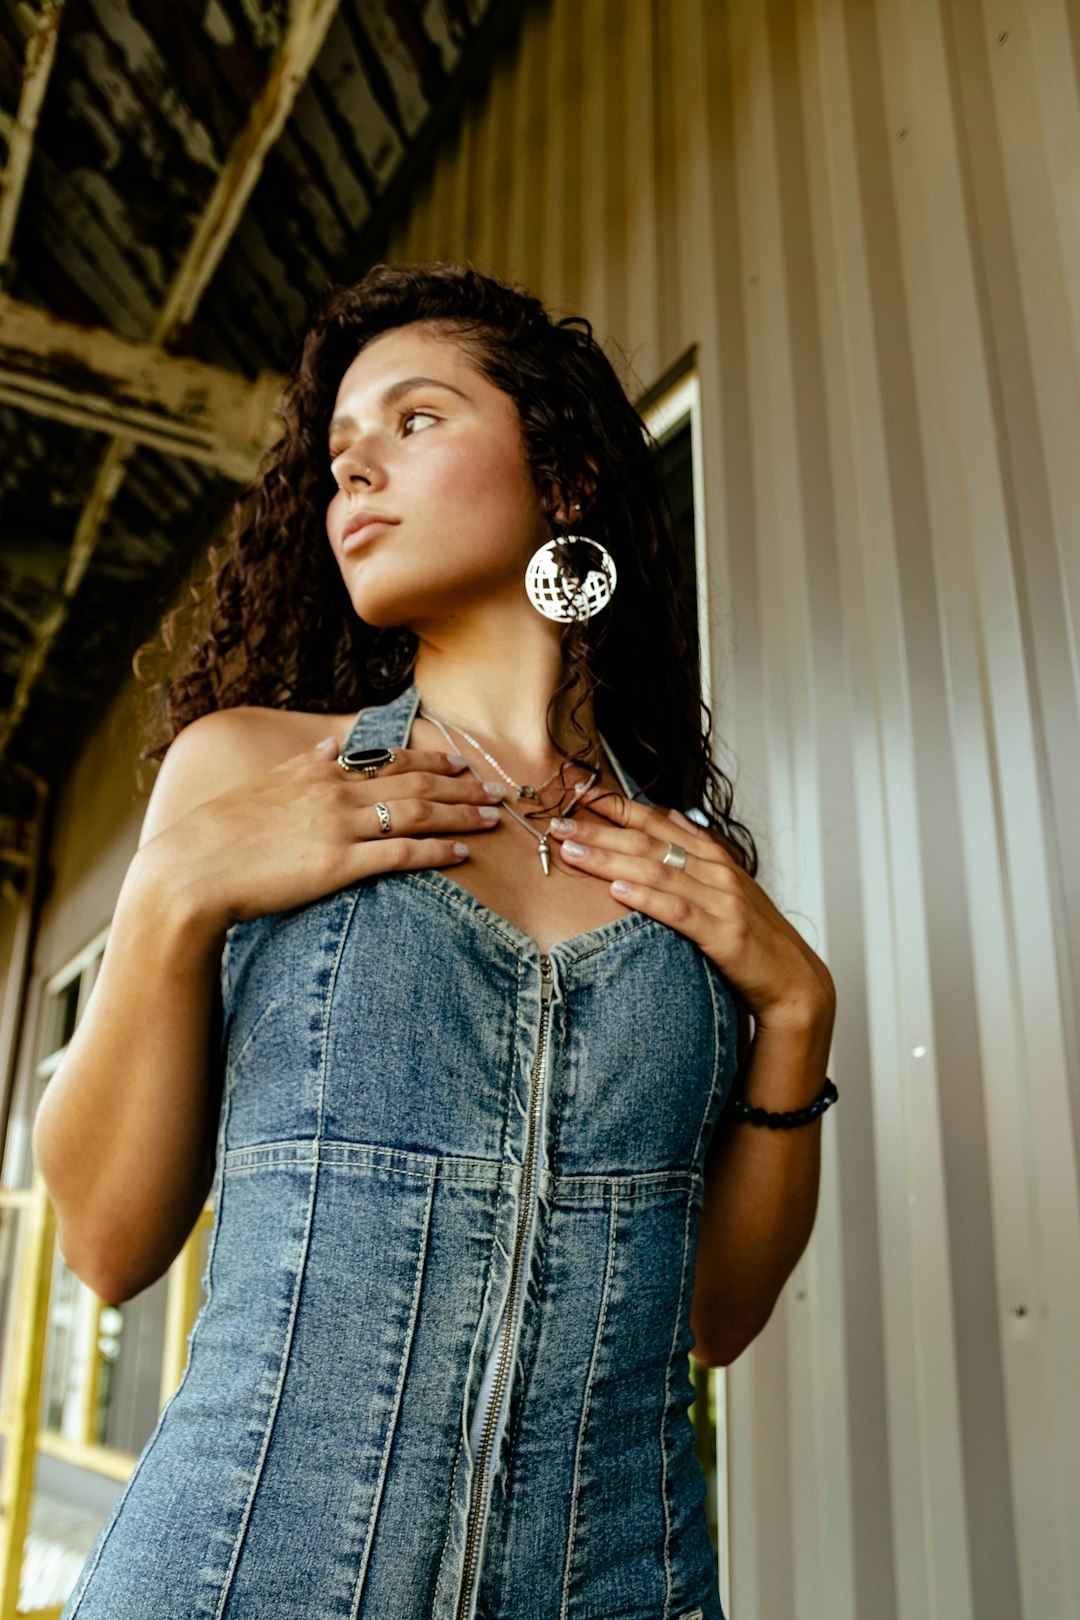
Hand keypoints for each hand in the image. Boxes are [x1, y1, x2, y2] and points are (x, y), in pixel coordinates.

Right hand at [140, 739, 506, 931]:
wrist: (190, 872)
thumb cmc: (218, 835)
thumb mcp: (262, 786)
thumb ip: (303, 764)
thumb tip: (332, 742)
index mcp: (318, 772)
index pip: (387, 760)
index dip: (431, 762)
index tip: (460, 764)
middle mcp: (334, 792)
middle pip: (414, 784)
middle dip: (461, 787)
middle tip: (497, 790)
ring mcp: (339, 827)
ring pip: (416, 814)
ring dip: (460, 814)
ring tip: (491, 818)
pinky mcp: (339, 865)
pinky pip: (401, 854)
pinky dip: (436, 850)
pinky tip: (461, 852)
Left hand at [549, 787, 834, 1033]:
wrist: (793, 980)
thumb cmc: (755, 935)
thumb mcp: (728, 885)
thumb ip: (699, 850)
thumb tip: (671, 814)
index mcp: (714, 857)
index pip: (658, 823)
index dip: (618, 808)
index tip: (580, 796)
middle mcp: (717, 872)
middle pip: (648, 844)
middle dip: (600, 831)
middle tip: (559, 825)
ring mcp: (721, 901)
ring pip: (657, 871)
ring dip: (611, 859)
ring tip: (573, 851)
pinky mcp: (724, 934)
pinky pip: (678, 912)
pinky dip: (647, 898)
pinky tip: (618, 890)